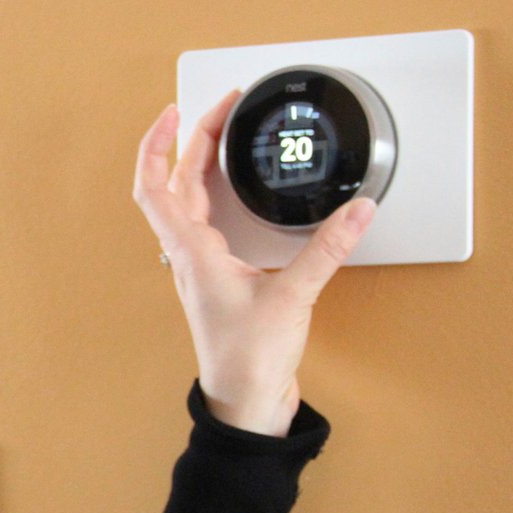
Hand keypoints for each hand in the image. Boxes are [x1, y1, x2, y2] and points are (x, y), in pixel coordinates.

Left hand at [132, 93, 376, 435]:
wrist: (245, 404)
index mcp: (190, 253)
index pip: (156, 186)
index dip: (159, 145)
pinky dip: (215, 196)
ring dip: (199, 165)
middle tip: (222, 108)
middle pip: (174, 185)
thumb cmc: (248, 360)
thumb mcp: (292, 297)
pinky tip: (235, 191)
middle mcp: (187, 256)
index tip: (176, 112)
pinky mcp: (220, 280)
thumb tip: (356, 210)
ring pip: (187, 203)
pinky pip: (206, 225)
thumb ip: (326, 249)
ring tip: (224, 136)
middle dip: (193, 140)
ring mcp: (200, 268)